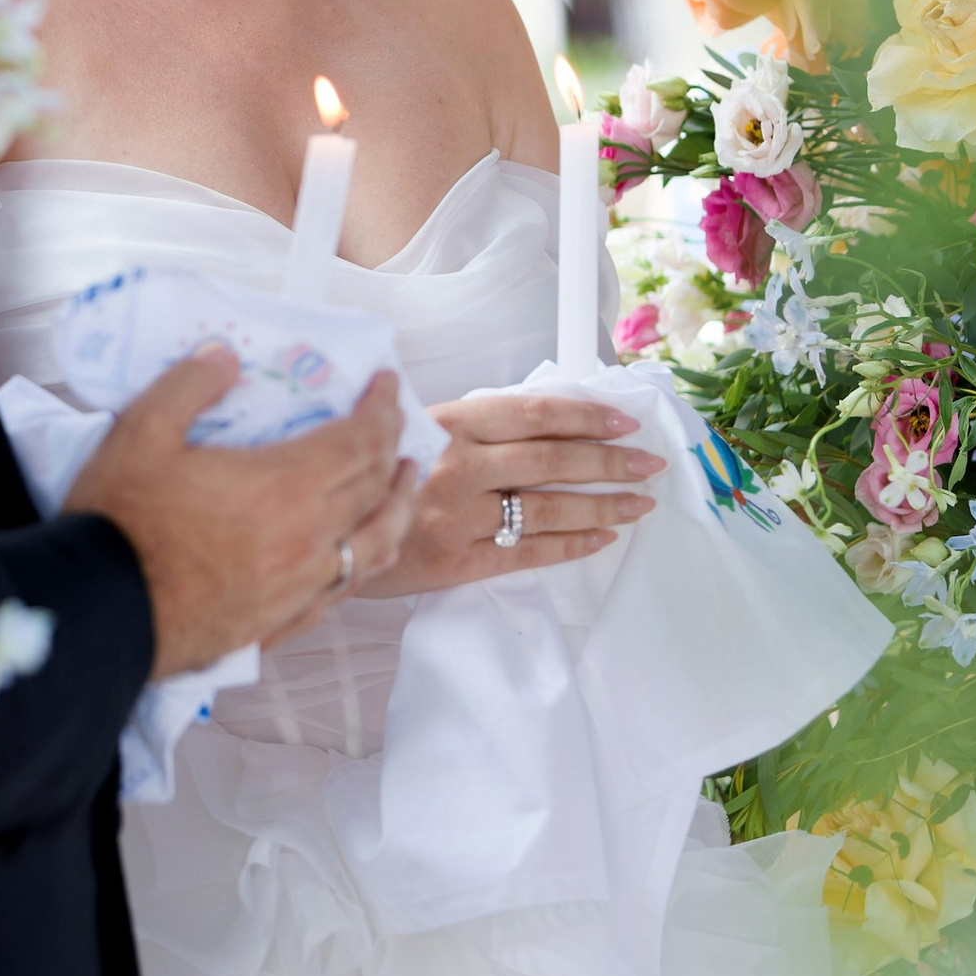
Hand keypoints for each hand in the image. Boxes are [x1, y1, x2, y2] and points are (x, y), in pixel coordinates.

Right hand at [67, 355, 418, 677]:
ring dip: (396, 510)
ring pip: (374, 546)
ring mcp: (299, 587)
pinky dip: (359, 564)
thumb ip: (189, 385)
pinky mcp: (279, 624)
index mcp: (285, 485)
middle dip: (393, 452)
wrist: (106, 614)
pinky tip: (353, 558)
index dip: (382, 409)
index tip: (386, 384)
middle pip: (375, 490)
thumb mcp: (142, 430)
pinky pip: (339, 591)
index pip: (360, 440)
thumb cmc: (123, 522)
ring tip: (403, 490)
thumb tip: (223, 357)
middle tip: (398, 430)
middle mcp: (308, 538)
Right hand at [385, 390, 662, 594]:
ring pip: (547, 508)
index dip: (586, 416)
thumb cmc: (371, 476)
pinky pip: (526, 552)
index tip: (623, 421)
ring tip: (638, 504)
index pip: (534, 413)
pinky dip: (568, 546)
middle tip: (648, 464)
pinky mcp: (457, 561)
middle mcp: (459, 467)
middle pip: (552, 460)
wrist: (327, 533)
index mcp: (450, 424)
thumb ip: (467, 424)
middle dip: (610, 463)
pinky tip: (600, 540)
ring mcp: (459, 517)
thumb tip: (540, 416)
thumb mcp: (410, 429)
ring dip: (602, 506)